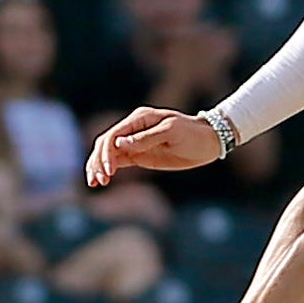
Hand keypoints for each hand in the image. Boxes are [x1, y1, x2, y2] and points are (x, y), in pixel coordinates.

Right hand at [86, 105, 222, 187]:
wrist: (208, 142)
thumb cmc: (192, 133)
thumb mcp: (171, 132)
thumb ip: (145, 139)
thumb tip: (119, 145)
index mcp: (139, 119)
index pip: (113, 135)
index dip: (107, 153)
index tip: (109, 171)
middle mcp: (133, 129)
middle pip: (106, 144)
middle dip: (99, 162)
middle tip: (99, 181)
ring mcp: (134, 143)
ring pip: (108, 153)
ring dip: (98, 167)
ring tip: (95, 183)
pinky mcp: (139, 155)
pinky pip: (118, 161)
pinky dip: (107, 170)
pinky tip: (100, 181)